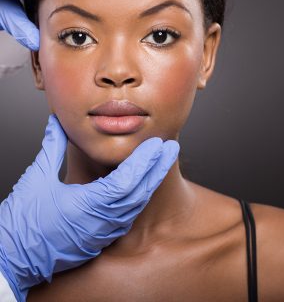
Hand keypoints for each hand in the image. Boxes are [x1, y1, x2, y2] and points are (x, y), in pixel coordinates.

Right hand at [0, 114, 179, 301]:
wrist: (14, 259)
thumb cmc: (23, 222)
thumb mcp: (37, 178)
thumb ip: (52, 146)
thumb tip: (57, 122)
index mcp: (89, 205)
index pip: (128, 180)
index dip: (144, 161)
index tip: (157, 145)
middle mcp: (102, 221)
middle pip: (140, 192)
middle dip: (157, 168)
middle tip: (170, 148)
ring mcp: (104, 232)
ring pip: (137, 205)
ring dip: (151, 182)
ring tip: (161, 162)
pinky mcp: (101, 239)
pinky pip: (129, 216)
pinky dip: (140, 197)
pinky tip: (145, 185)